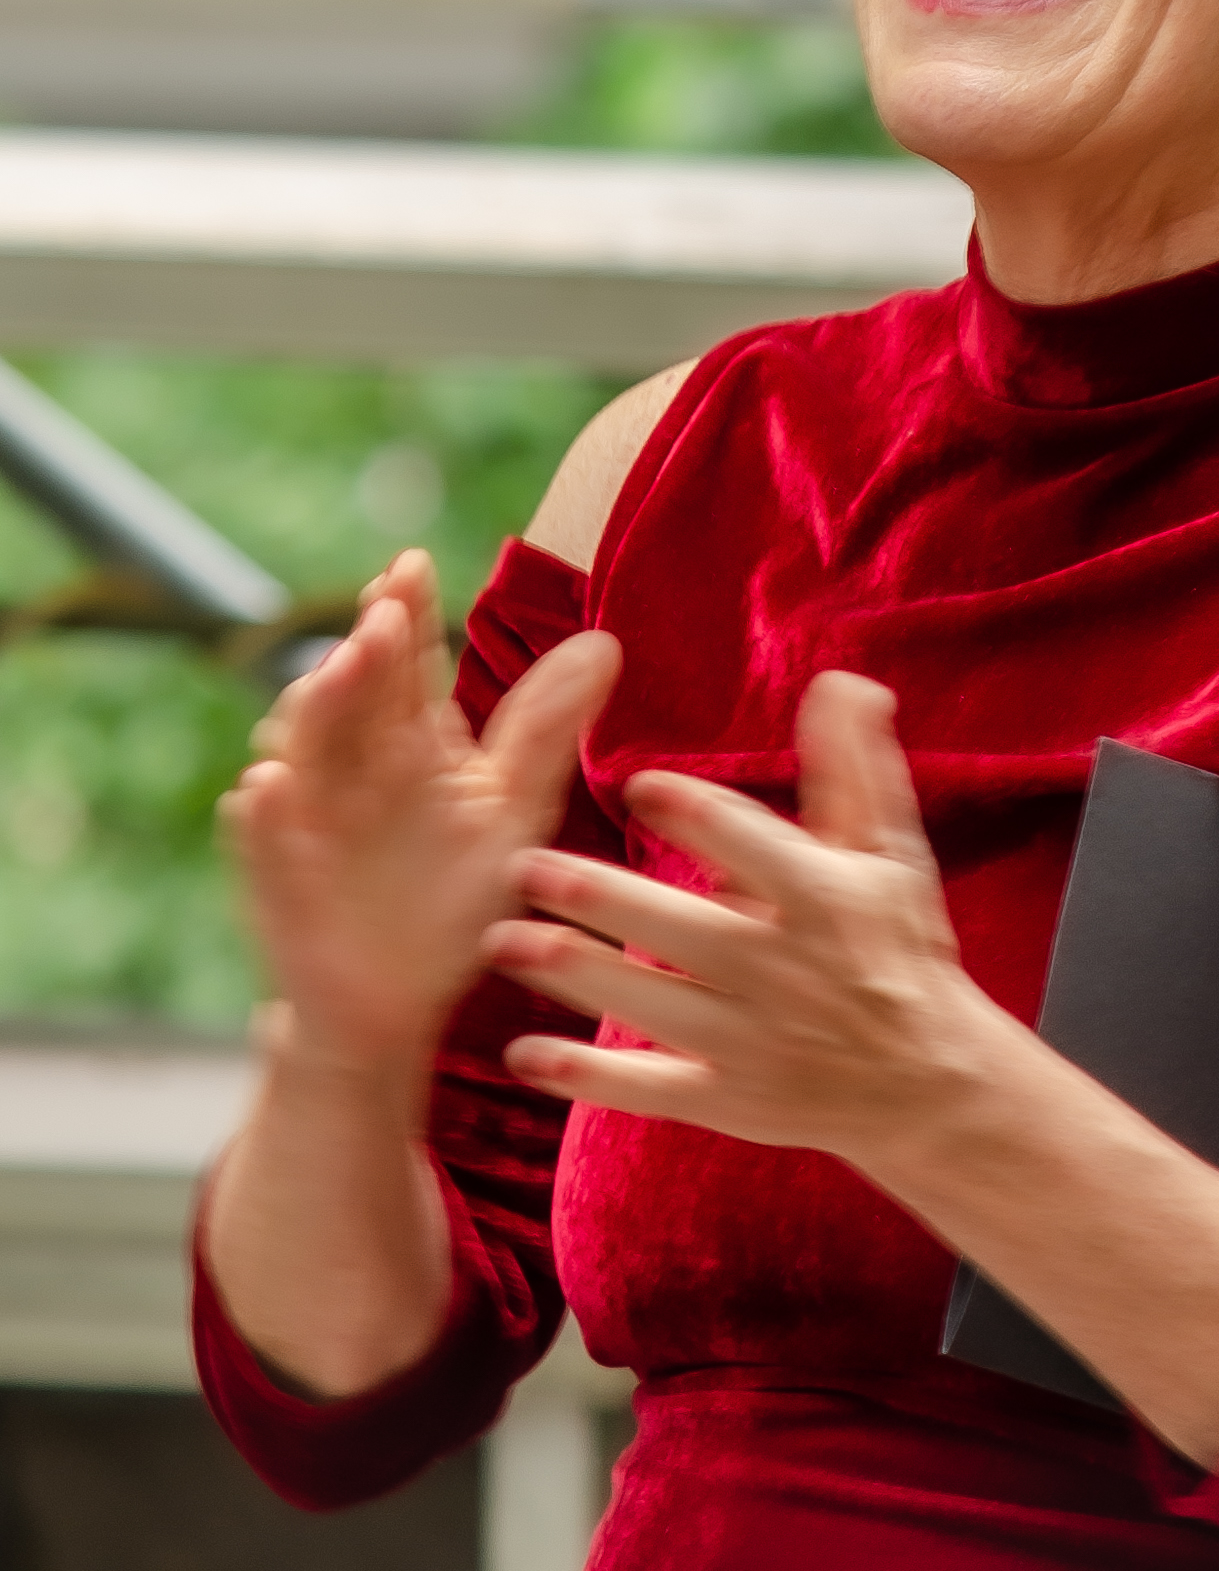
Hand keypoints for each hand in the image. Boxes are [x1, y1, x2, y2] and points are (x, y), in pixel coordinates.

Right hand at [223, 547, 620, 1090]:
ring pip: (298, 748)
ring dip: (312, 709)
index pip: (405, 665)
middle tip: (383, 616)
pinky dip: (262, 815)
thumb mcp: (512, 811)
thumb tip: (607, 640)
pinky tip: (270, 788)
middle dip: (361, 652)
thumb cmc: (453, 899)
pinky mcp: (278, 877)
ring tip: (338, 673)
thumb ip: (545, 729)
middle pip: (351, 693)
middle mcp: (353, 765)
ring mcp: (308, 816)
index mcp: (408, 743)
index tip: (412, 565)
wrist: (398, 1005)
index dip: (404, 614)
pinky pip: (259, 840)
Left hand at [484, 670, 990, 1170]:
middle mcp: (786, 972)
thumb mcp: (888, 853)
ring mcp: (755, 1042)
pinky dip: (587, 1077)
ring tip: (505, 941)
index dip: (701, 817)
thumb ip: (853, 766)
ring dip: (577, 975)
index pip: (755, 850)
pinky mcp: (731, 1099)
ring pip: (652, 1007)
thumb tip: (841, 680)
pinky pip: (650, 1089)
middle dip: (602, 900)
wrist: (933, 1081)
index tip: (641, 784)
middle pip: (683, 932)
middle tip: (526, 866)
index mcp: (825, 900)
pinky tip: (522, 1054)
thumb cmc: (899, 944)